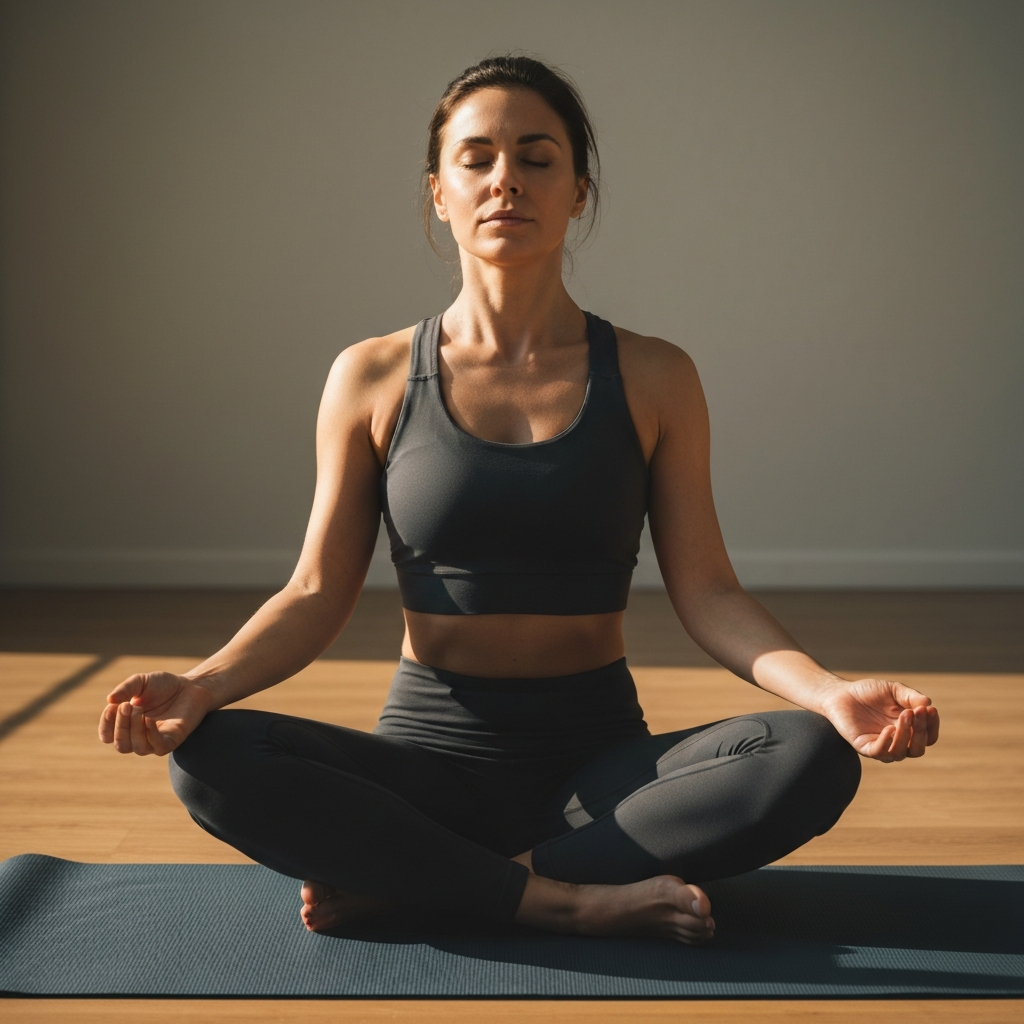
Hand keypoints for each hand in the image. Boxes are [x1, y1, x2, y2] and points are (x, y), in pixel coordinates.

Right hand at [98, 672, 213, 755]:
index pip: (107, 735)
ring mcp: (156, 740)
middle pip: (121, 745)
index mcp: (127, 724)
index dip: (106, 724)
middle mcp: (139, 736)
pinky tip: (149, 720)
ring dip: (134, 730)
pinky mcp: (172, 740)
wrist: (191, 686)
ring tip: (139, 710)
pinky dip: (151, 735)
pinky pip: (158, 747)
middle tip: (126, 706)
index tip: (112, 706)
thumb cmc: (164, 685)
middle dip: (120, 726)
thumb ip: (125, 688)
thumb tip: (110, 700)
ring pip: (137, 748)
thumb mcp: (141, 681)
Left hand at [821, 677, 938, 761]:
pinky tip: (889, 728)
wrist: (841, 693)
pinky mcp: (864, 747)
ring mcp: (881, 746)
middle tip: (916, 712)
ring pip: (900, 753)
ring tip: (904, 714)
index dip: (932, 726)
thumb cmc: (869, 693)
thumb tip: (928, 705)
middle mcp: (897, 742)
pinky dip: (887, 743)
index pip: (929, 737)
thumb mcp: (894, 690)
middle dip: (921, 731)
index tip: (930, 709)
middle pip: (918, 749)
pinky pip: (879, 752)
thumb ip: (911, 696)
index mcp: (908, 730)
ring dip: (906, 734)